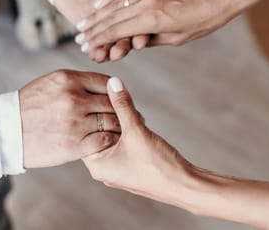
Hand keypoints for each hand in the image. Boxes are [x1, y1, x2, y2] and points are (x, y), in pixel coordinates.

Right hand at [19, 70, 121, 167]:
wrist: (5, 132)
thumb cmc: (28, 107)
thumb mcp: (49, 84)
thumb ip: (75, 82)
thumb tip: (103, 84)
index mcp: (68, 79)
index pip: (106, 81)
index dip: (116, 91)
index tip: (118, 98)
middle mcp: (74, 98)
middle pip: (112, 102)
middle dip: (121, 109)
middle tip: (127, 115)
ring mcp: (75, 122)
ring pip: (112, 121)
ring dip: (119, 125)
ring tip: (121, 128)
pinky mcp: (75, 145)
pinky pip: (105, 140)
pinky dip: (110, 140)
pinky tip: (107, 140)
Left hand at [54, 0, 170, 61]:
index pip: (142, 16)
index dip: (143, 30)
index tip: (141, 40)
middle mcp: (121, 11)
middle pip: (128, 33)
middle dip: (125, 45)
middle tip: (120, 52)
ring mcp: (105, 21)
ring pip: (113, 41)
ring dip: (111, 50)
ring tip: (107, 56)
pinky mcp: (89, 28)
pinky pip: (95, 44)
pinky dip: (96, 51)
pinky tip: (95, 56)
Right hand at [77, 0, 268, 59]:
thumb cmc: (204, 20)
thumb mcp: (178, 37)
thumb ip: (153, 39)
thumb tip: (135, 42)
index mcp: (151, 21)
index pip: (116, 31)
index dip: (99, 40)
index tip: (87, 47)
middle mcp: (146, 4)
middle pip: (111, 17)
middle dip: (93, 29)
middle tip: (79, 38)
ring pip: (115, 3)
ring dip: (97, 14)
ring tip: (83, 23)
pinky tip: (100, 2)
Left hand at [82, 77, 190, 200]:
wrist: (184, 187)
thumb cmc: (159, 165)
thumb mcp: (137, 130)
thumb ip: (123, 105)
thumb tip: (113, 82)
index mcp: (96, 165)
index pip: (84, 131)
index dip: (97, 113)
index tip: (109, 102)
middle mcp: (102, 170)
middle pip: (98, 134)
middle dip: (112, 119)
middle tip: (126, 112)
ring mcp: (115, 171)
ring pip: (112, 138)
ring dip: (123, 126)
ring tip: (136, 121)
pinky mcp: (129, 169)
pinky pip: (122, 146)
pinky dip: (129, 135)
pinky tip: (141, 130)